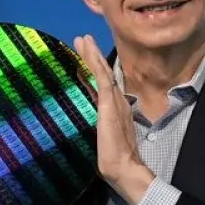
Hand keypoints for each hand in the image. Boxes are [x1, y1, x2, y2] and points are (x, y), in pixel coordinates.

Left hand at [73, 34, 154, 204]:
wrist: (122, 166)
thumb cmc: (113, 157)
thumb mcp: (104, 136)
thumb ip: (100, 124)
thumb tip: (94, 121)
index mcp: (115, 108)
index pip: (104, 83)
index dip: (95, 68)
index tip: (85, 55)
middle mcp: (116, 100)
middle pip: (104, 72)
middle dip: (93, 55)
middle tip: (83, 38)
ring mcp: (114, 101)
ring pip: (103, 72)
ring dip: (92, 55)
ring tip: (83, 39)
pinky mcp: (110, 104)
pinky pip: (103, 80)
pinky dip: (96, 66)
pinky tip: (89, 54)